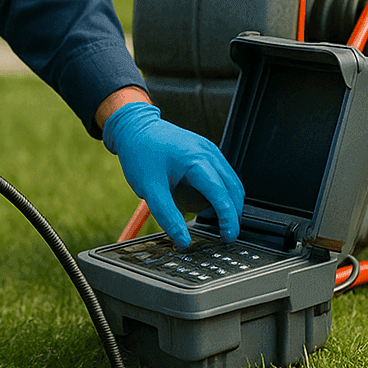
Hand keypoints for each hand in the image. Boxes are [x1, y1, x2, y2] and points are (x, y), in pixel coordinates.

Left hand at [103, 101, 244, 247]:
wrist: (134, 127)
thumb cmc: (140, 154)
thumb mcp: (150, 190)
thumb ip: (168, 216)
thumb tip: (183, 240)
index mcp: (196, 160)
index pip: (221, 193)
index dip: (228, 218)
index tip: (228, 236)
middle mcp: (208, 152)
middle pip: (234, 188)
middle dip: (233, 213)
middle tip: (224, 234)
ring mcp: (210, 149)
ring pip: (231, 181)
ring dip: (228, 202)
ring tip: (214, 220)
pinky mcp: (207, 151)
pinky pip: (223, 174)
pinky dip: (221, 191)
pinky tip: (207, 202)